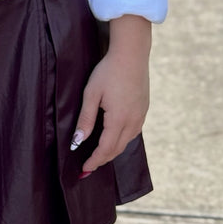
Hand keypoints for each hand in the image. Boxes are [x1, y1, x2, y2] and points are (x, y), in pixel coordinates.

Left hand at [72, 15, 150, 174]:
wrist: (132, 54)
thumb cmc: (108, 71)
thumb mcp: (91, 94)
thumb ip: (86, 119)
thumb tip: (78, 142)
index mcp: (118, 120)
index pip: (105, 149)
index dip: (94, 161)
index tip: (84, 169)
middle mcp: (133, 122)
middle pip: (116, 149)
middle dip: (102, 160)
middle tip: (89, 167)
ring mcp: (141, 116)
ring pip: (126, 142)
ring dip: (112, 151)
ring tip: (99, 155)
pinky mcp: (144, 109)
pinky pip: (133, 132)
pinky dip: (121, 140)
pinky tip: (114, 137)